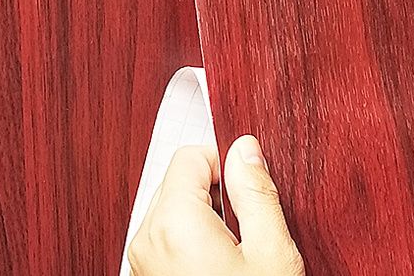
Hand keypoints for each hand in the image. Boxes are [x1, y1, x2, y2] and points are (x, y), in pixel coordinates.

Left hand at [127, 135, 303, 275]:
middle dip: (213, 192)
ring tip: (233, 251)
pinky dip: (189, 241)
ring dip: (202, 218)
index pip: (190, 155)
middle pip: (178, 180)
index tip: (247, 188)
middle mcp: (147, 238)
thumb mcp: (271, 255)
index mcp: (174, 222)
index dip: (225, 164)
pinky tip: (218, 265)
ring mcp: (141, 261)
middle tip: (245, 227)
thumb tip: (246, 149)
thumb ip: (257, 194)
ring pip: (172, 209)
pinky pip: (164, 238)